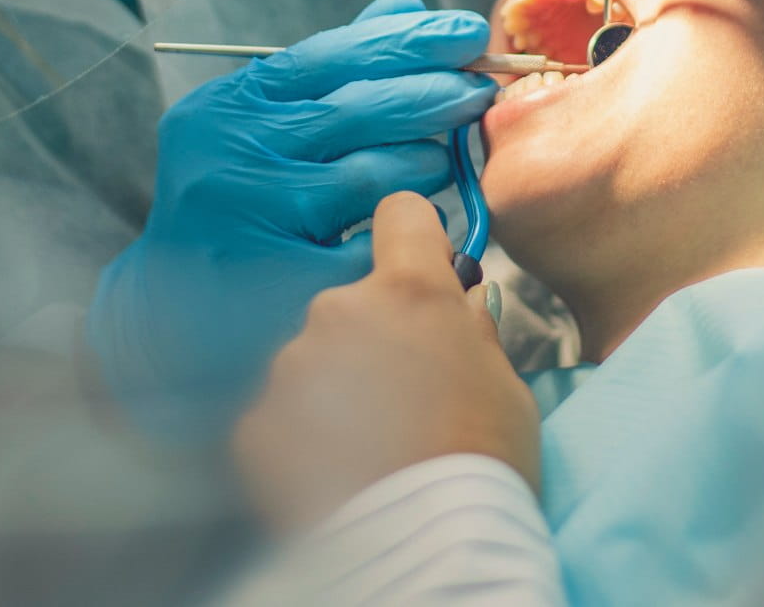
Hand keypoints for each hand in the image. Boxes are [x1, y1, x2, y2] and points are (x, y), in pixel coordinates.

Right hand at [88, 0, 496, 440]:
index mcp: (230, 105)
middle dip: (434, 96)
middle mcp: (229, 153)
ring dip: (423, 166)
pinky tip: (415, 230)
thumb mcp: (265, 125)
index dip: (410, 40)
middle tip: (479, 92)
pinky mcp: (276, 280)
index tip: (469, 30)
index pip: (333, 55)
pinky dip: (402, 233)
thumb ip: (332, 69)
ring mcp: (249, 218)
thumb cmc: (242, 198)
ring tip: (438, 165)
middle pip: (359, 111)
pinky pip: (371, 246)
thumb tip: (402, 5)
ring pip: (372, 179)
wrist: (181, 306)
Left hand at [234, 192, 540, 530]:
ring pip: (314, 359)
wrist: (427, 547)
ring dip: (337, 387)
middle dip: (375, 335)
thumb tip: (462, 302)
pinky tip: (338, 472)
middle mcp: (338, 311)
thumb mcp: (506, 384)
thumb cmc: (483, 462)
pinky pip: (281, 414)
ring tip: (372, 446)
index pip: (400, 216)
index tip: (420, 262)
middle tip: (406, 396)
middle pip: (354, 301)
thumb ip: (474, 330)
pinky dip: (303, 436)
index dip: (413, 237)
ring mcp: (290, 367)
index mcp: (409, 291)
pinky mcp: (257, 423)